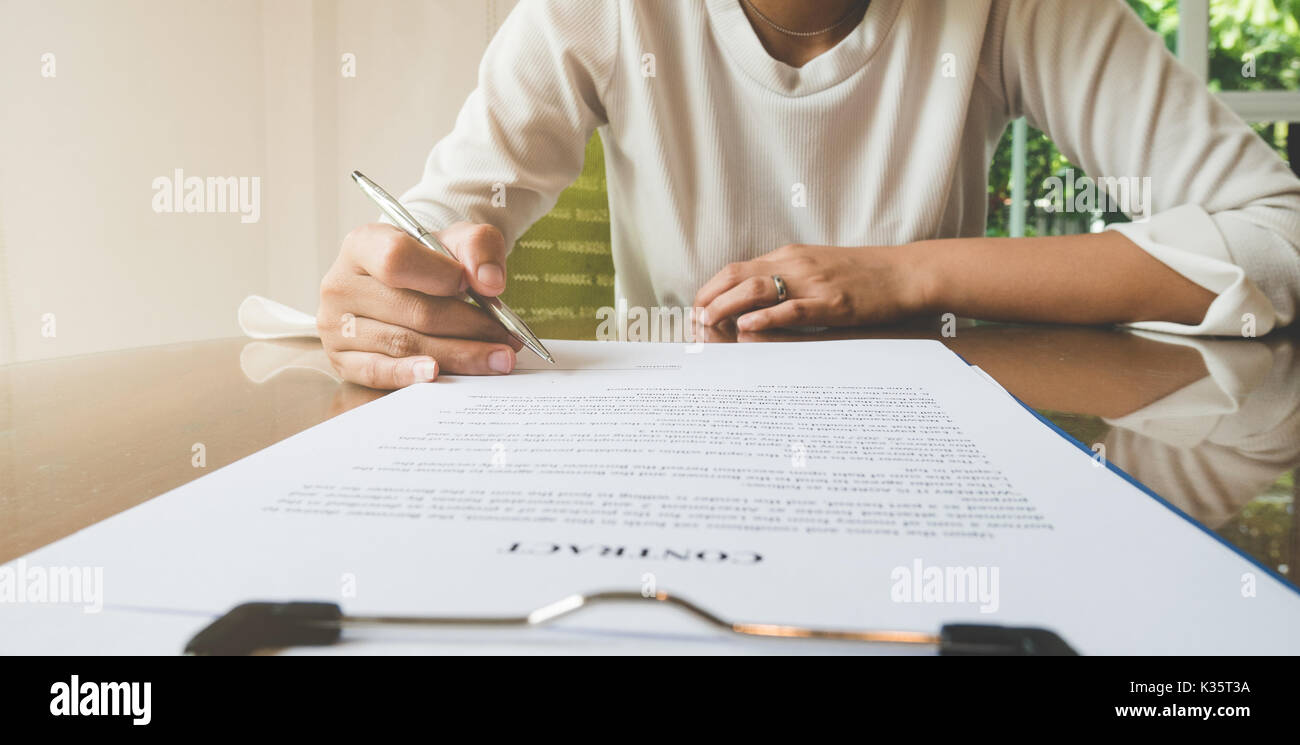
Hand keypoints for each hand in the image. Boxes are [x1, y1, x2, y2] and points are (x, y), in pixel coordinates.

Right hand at [317, 222, 522, 388]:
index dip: (439, 275)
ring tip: (496, 359)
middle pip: (411, 311)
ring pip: (404, 344)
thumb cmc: (429, 262)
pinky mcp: (341, 359)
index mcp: (362, 245)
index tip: (473, 288)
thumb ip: (478, 247)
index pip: (397, 259)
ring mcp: (335, 325)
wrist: (406, 284)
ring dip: (457, 355)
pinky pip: (377, 372)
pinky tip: (437, 375)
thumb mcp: (455, 240)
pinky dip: (409, 375)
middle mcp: (340, 284)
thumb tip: (490, 283)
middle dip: (468, 327)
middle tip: (507, 339)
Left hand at [693, 243, 932, 331]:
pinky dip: (766, 317)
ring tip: (710, 322)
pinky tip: (747, 327)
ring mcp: (814, 282)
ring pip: (758, 289)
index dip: (712, 287)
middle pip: (740, 275)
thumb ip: (787, 279)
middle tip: (694, 318)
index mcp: (790, 256)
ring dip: (728, 306)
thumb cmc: (862, 275)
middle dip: (711, 297)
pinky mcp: (833, 303)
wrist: (904, 274)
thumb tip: (755, 299)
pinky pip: (792, 309)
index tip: (697, 306)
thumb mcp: (818, 268)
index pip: (739, 268)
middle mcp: (796, 264)